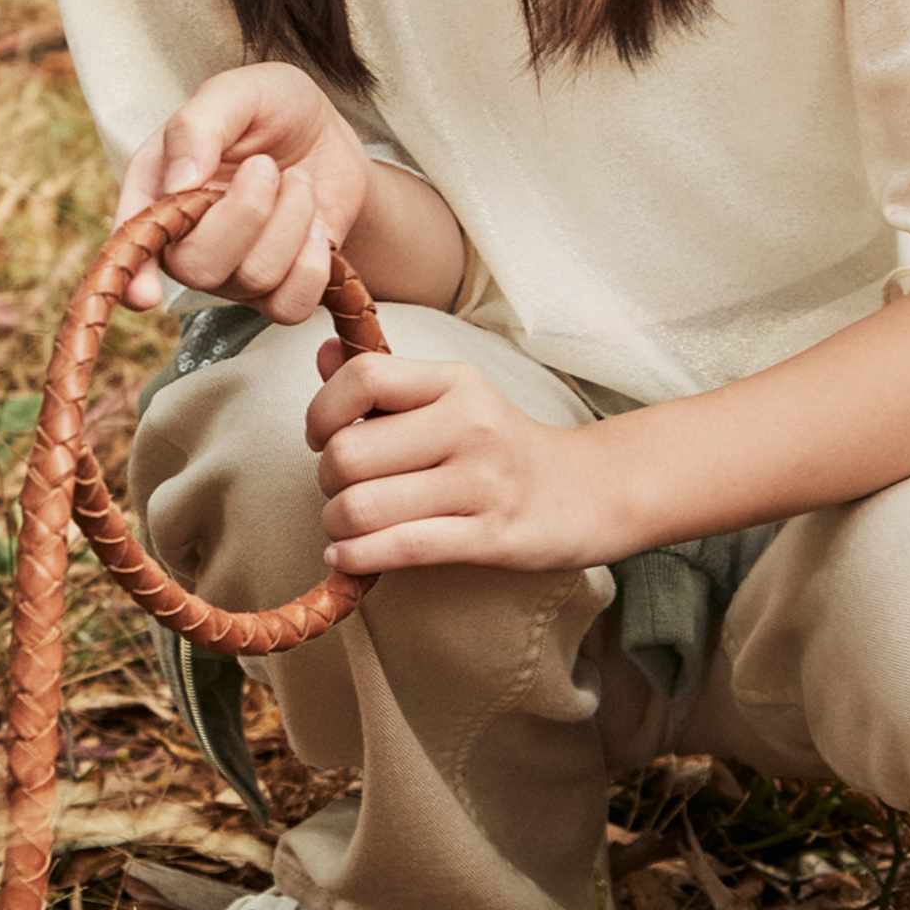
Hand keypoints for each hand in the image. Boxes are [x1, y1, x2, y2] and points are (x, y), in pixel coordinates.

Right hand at [113, 65, 370, 323]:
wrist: (327, 131)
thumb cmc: (270, 109)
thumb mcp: (236, 92)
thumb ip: (199, 125)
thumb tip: (180, 183)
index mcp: (158, 191)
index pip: (133, 244)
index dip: (134, 275)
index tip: (147, 294)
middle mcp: (187, 241)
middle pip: (199, 267)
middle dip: (246, 213)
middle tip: (266, 166)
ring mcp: (232, 273)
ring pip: (255, 278)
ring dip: (292, 220)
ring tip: (297, 181)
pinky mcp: (278, 289)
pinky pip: (291, 306)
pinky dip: (313, 264)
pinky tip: (315, 226)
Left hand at [306, 344, 607, 577]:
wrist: (589, 490)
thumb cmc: (502, 444)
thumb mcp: (453, 398)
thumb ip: (386, 380)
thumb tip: (324, 352)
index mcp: (454, 383)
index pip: (362, 378)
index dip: (322, 411)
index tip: (320, 437)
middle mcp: (469, 425)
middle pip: (349, 452)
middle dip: (327, 481)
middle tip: (342, 490)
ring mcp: (481, 482)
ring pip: (364, 507)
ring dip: (337, 524)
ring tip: (345, 526)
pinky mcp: (491, 536)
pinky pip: (402, 548)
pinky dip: (357, 557)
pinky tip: (345, 557)